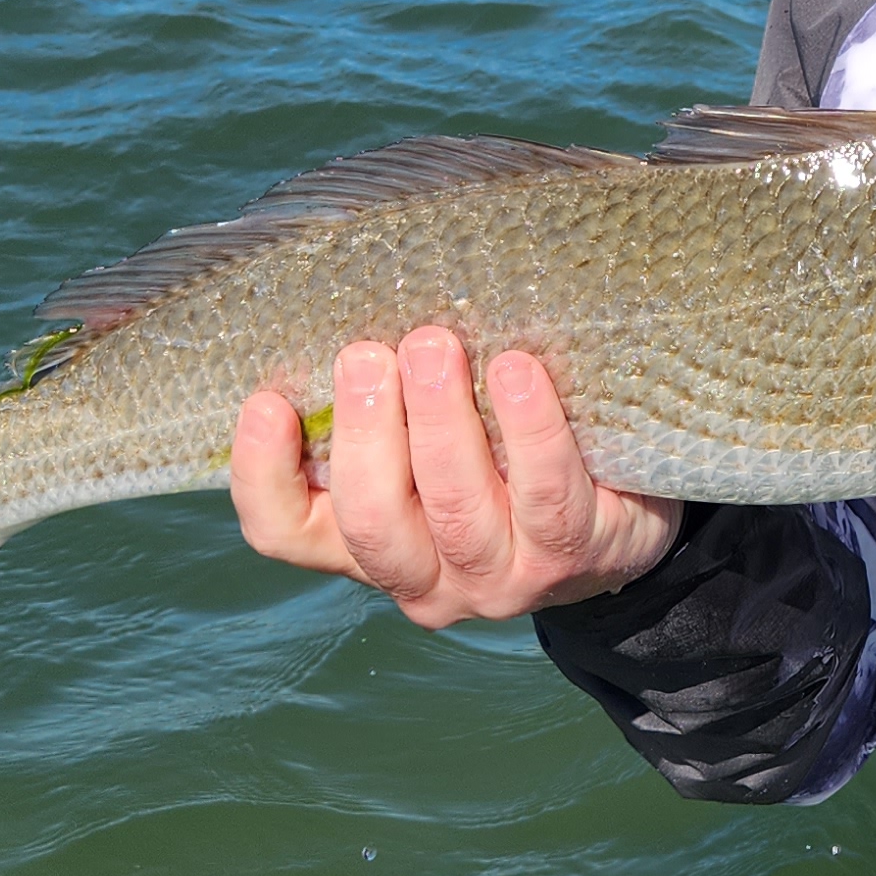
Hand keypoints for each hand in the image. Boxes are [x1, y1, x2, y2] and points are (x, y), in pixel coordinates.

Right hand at [229, 326, 681, 627]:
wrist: (613, 523)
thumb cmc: (497, 462)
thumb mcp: (424, 444)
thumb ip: (381, 402)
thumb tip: (344, 299)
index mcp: (365, 544)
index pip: (284, 531)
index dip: (262, 475)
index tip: (264, 402)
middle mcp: (423, 575)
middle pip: (371, 520)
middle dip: (365, 430)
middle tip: (368, 356)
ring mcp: (499, 576)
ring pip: (455, 508)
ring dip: (440, 421)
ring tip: (434, 346)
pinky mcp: (572, 555)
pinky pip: (546, 493)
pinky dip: (528, 428)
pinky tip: (516, 372)